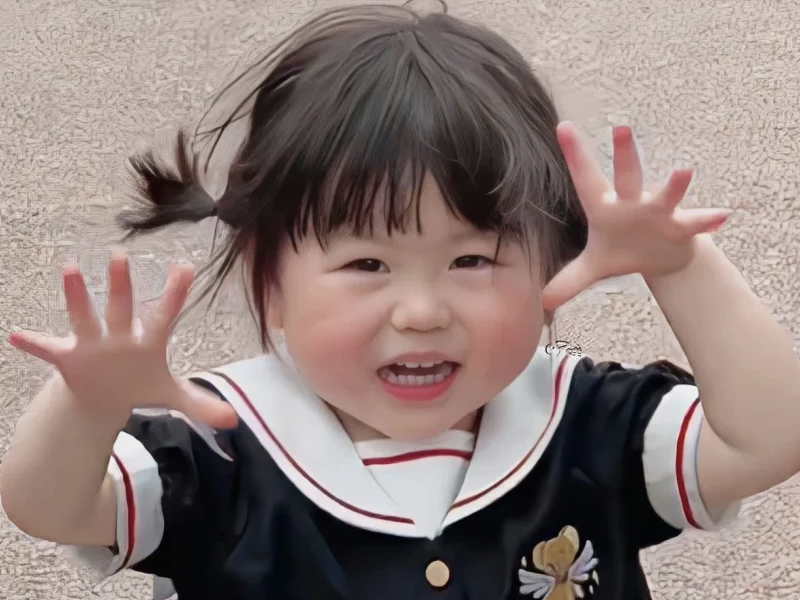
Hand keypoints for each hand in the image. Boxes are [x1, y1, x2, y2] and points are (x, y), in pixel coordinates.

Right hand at [9, 250, 237, 428]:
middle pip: (122, 306)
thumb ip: (200, 404)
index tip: (187, 267)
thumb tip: (234, 421)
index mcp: (149, 342)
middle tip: (121, 255)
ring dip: (77, 295)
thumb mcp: (171, 396)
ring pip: (85, 316)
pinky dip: (34, 343)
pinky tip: (17, 335)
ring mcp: (93, 344)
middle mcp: (120, 336)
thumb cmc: (141, 384)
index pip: (166, 314)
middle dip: (122, 284)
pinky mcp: (69, 358)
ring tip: (71, 268)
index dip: (176, 293)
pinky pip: (48, 349)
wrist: (107, 395)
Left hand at [542, 123, 730, 309]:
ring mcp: (658, 213)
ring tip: (684, 170)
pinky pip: (695, 223)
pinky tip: (722, 216)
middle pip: (627, 176)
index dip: (575, 154)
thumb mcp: (593, 267)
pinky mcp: (680, 227)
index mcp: (605, 206)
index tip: (563, 126)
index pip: (585, 178)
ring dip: (675, 185)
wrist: (660, 257)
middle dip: (625, 154)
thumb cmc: (622, 250)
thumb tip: (545, 301)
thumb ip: (569, 280)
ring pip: (666, 195)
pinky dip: (708, 220)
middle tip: (621, 128)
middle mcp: (632, 203)